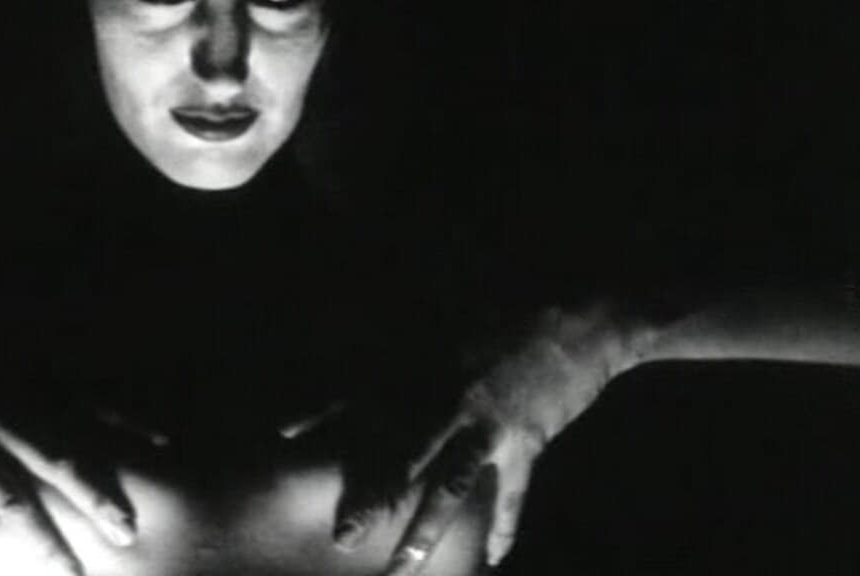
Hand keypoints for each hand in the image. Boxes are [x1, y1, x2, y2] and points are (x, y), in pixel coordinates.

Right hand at [0, 364, 134, 575]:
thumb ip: (11, 369)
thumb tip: (39, 379)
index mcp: (16, 379)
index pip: (84, 405)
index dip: (126, 425)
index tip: (165, 446)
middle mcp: (0, 410)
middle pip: (62, 462)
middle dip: (99, 499)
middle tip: (130, 533)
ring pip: (14, 501)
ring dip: (45, 541)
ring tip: (69, 573)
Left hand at [324, 303, 653, 574]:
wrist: (580, 318)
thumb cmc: (508, 312)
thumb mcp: (449, 317)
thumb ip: (408, 338)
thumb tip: (366, 346)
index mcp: (423, 366)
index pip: (363, 394)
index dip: (320, 411)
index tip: (282, 433)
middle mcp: (447, 399)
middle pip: (400, 457)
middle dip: (370, 498)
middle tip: (342, 537)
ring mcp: (487, 425)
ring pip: (450, 487)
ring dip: (427, 530)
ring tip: (403, 567)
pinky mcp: (526, 441)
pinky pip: (512, 494)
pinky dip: (505, 526)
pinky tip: (496, 559)